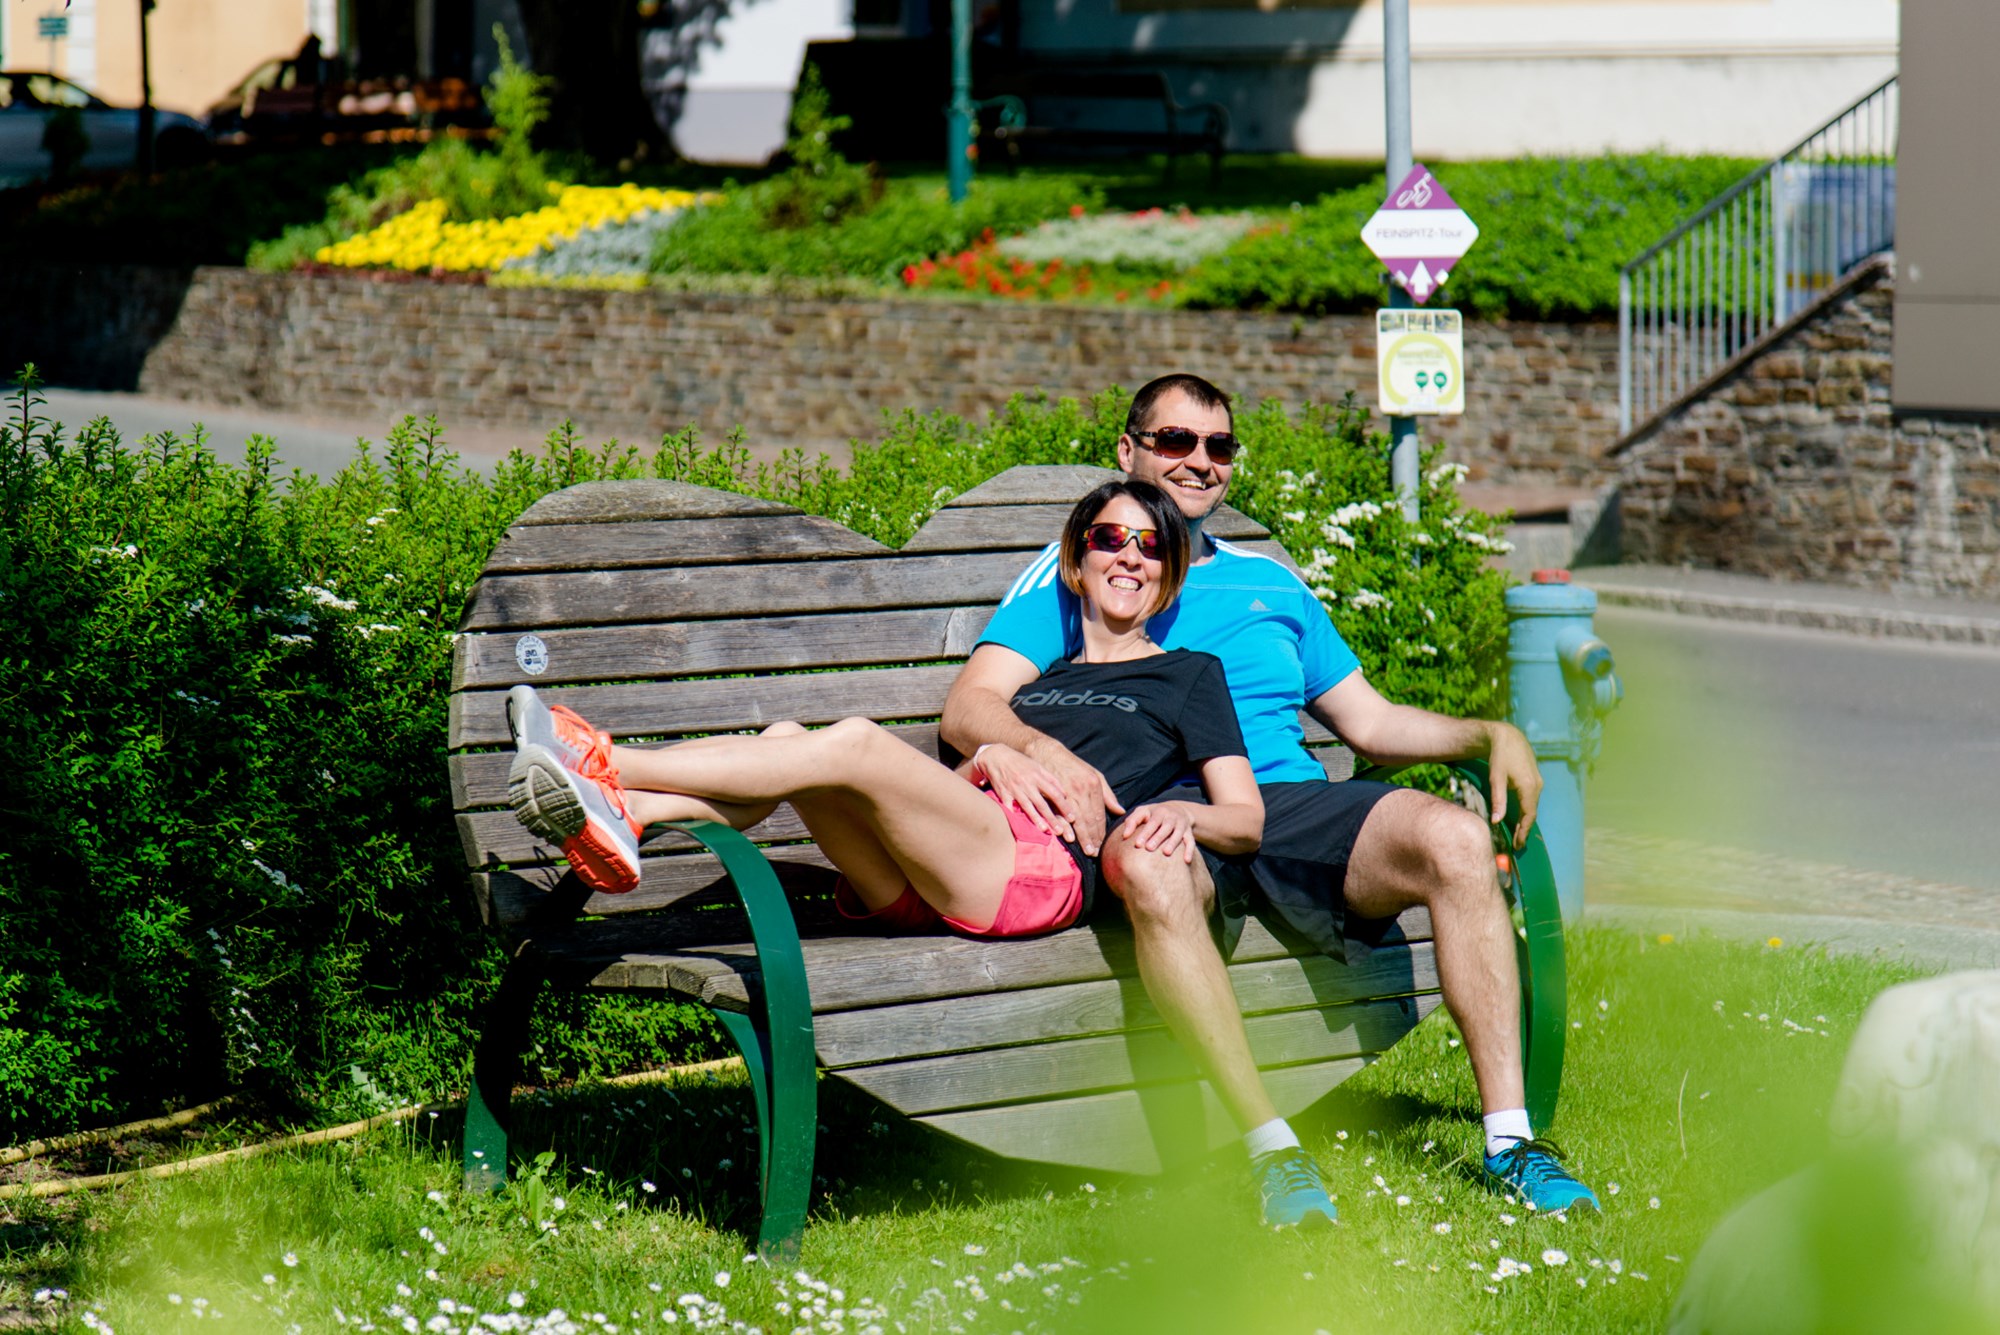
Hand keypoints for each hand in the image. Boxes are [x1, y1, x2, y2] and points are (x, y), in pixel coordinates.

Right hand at [972, 744, 1099, 848]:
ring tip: (1045, 830)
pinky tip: (1019, 824)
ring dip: (1036, 819)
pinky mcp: (1003, 794)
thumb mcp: (1037, 766)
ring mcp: (1015, 790)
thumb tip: (1064, 793)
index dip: (1064, 806)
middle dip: (1053, 818)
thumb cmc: (1020, 762)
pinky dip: (1014, 815)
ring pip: (1027, 807)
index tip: (1072, 818)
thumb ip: (1051, 779)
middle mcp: (1027, 784)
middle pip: (1042, 804)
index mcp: (1038, 776)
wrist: (996, 756)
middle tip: (1062, 831)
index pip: (1055, 793)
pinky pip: (1009, 807)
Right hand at [1023, 737, 1122, 855]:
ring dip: (1080, 835)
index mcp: (1093, 784)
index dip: (1101, 831)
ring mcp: (1066, 790)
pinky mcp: (1052, 792)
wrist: (1048, 752)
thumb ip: (1108, 795)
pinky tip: (1067, 836)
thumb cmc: (1073, 766)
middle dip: (1092, 837)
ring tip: (1085, 849)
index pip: (1098, 813)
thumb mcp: (1094, 775)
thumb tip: (1120, 812)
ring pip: (1076, 818)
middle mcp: (1081, 788)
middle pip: (1088, 818)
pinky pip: (1059, 813)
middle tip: (1094, 853)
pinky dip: (1064, 825)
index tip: (1102, 845)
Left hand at [1118, 801, 1197, 863]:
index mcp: (1159, 811)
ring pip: (1178, 834)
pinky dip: (1190, 850)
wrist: (1178, 809)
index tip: (1137, 844)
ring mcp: (1182, 824)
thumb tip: (1124, 835)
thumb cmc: (1154, 814)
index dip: (1145, 833)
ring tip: (1166, 853)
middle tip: (1149, 848)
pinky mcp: (1189, 832)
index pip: (1152, 822)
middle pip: (1166, 827)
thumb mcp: (1143, 811)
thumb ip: (1132, 821)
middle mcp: (1172, 817)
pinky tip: (1186, 861)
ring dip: (1173, 843)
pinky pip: (1191, 841)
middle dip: (1158, 838)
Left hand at [1484, 721, 1541, 850]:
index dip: (1523, 832)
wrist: (1507, 736)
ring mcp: (1537, 782)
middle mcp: (1537, 786)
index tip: (1518, 845)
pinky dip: (1526, 811)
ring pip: (1532, 807)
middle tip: (1517, 845)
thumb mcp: (1496, 778)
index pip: (1528, 816)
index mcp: (1529, 787)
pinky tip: (1520, 817)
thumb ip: (1498, 799)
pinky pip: (1531, 800)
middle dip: (1525, 829)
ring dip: (1526, 821)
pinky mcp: (1534, 779)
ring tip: (1518, 835)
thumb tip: (1496, 821)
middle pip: (1532, 813)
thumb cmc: (1499, 756)